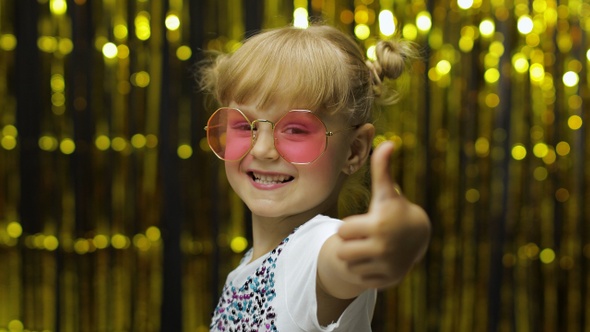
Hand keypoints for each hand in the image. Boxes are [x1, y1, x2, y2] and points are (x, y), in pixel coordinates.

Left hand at [337, 141, 430, 288]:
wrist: (419, 236)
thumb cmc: (395, 210)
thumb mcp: (387, 191)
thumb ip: (382, 169)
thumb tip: (387, 142)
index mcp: (377, 226)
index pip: (341, 231)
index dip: (349, 226)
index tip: (363, 223)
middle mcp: (382, 248)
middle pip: (342, 250)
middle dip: (349, 243)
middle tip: (363, 237)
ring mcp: (385, 266)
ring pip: (350, 265)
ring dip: (355, 257)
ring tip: (368, 248)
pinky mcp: (387, 279)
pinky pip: (360, 277)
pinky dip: (365, 270)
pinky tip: (375, 260)